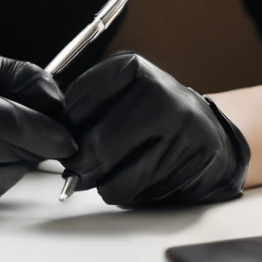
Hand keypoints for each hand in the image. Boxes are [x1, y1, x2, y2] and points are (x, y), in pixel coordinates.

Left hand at [62, 53, 249, 208]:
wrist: (210, 136)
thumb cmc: (151, 118)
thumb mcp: (119, 96)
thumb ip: (86, 110)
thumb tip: (51, 138)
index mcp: (132, 67)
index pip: (78, 100)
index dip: (65, 128)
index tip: (64, 139)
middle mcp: (159, 91)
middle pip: (98, 144)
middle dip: (80, 165)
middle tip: (75, 171)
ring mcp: (181, 126)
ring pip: (118, 176)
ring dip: (102, 184)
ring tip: (104, 177)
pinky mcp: (194, 159)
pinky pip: (142, 191)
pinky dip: (128, 193)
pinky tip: (134, 181)